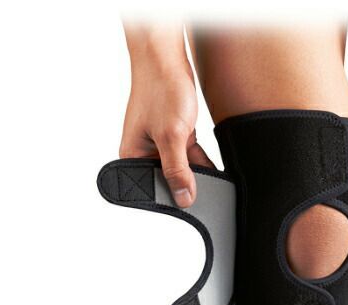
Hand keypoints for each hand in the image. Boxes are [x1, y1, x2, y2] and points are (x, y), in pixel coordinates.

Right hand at [120, 23, 212, 207]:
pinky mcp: (175, 134)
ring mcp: (160, 143)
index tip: (194, 202)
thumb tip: (184, 198)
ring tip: (213, 176)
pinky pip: (190, 155)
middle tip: (209, 188)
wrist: (168, 59)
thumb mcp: (171, 136)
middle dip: (188, 183)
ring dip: (197, 171)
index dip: (173, 196)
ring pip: (183, 167)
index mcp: (133, 156)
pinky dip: (201, 160)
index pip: (154, 187)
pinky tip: (214, 167)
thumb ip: (178, 170)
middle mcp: (144, 152)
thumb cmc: (161, 91)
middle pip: (169, 179)